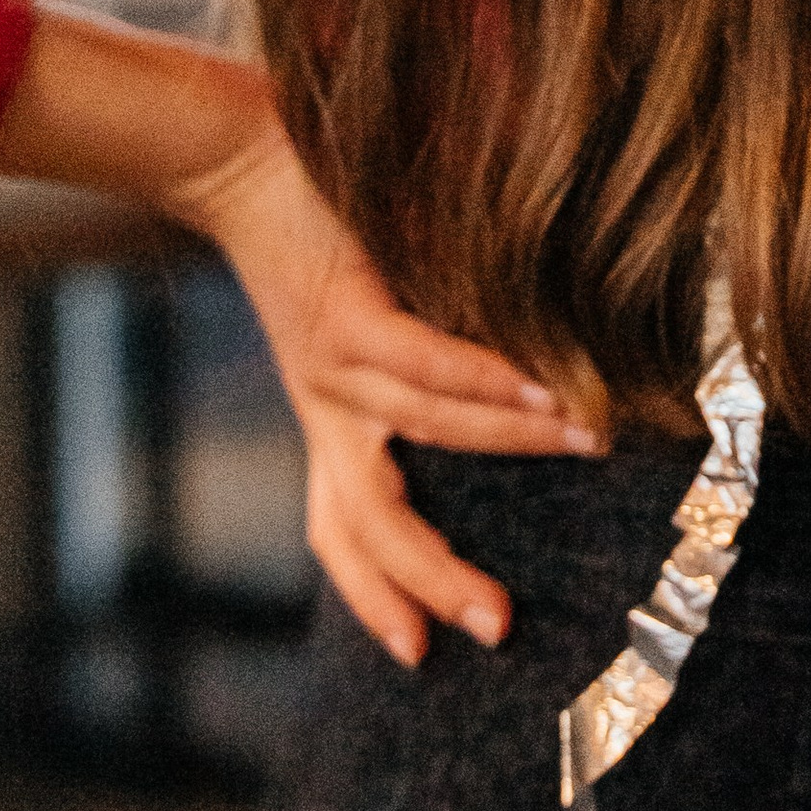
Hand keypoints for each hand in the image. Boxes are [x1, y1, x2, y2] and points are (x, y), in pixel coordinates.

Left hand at [172, 113, 601, 670]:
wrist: (223, 157)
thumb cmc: (306, 225)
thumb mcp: (355, 311)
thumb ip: (418, 348)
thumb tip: (525, 366)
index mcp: (326, 417)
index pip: (342, 529)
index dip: (375, 594)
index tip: (417, 653)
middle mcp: (326, 405)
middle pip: (373, 521)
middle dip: (433, 578)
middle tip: (498, 627)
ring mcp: (332, 365)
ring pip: (427, 431)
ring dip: (513, 440)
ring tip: (587, 444)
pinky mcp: (344, 313)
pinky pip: (424, 363)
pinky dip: (486, 380)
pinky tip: (542, 389)